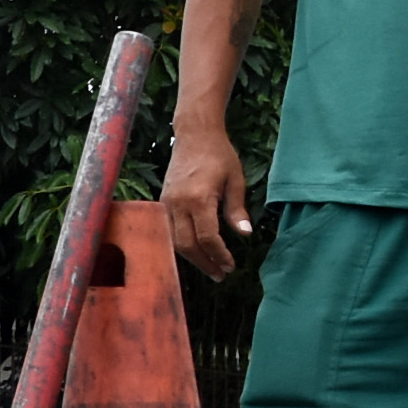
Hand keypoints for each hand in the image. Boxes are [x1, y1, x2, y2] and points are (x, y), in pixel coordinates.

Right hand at [162, 129, 257, 280]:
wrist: (195, 134)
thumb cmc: (219, 154)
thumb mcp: (236, 180)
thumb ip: (237, 210)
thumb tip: (245, 235)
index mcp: (199, 198)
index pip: (207, 238)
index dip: (219, 255)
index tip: (230, 265)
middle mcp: (178, 203)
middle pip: (187, 245)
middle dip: (204, 263)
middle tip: (220, 274)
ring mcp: (167, 203)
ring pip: (174, 241)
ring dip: (192, 257)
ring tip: (209, 266)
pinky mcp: (163, 201)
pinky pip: (169, 230)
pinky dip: (182, 243)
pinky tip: (195, 249)